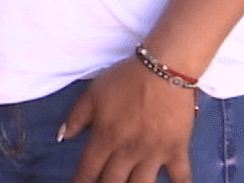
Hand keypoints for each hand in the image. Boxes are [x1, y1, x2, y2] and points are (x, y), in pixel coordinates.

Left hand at [64, 56, 196, 182]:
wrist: (163, 70)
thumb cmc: (126, 78)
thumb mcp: (93, 93)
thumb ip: (76, 117)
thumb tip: (63, 136)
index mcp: (105, 137)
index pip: (88, 169)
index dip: (81, 182)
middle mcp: (128, 151)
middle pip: (112, 182)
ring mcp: (153, 153)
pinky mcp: (177, 151)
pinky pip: (180, 177)